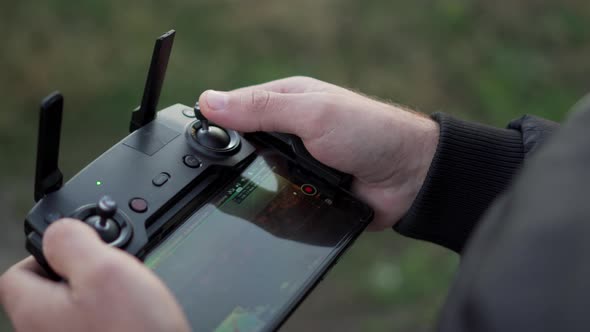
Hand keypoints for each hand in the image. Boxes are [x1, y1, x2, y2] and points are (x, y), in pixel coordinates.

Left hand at [0, 219, 189, 331]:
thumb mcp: (105, 269)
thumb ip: (73, 241)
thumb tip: (58, 230)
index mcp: (35, 311)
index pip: (17, 272)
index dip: (50, 254)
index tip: (82, 252)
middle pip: (50, 293)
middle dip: (84, 277)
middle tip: (116, 276)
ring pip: (76, 312)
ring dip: (102, 299)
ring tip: (131, 300)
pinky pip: (95, 328)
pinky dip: (113, 320)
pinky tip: (134, 321)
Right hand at [199, 76, 438, 229]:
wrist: (410, 178)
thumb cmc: (370, 132)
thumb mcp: (312, 113)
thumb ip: (262, 108)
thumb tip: (210, 101)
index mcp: (286, 101)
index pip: (236, 109)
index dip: (215, 125)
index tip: (196, 144)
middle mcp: (288, 131)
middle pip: (243, 147)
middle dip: (232, 161)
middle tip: (215, 178)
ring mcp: (297, 162)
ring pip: (257, 176)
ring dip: (252, 185)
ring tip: (235, 199)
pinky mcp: (305, 190)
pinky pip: (277, 200)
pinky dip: (270, 204)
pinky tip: (261, 211)